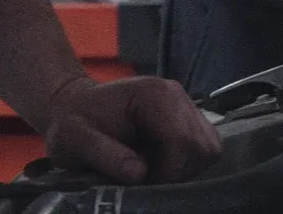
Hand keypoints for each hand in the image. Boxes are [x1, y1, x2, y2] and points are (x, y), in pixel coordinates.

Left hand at [43, 75, 220, 184]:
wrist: (74, 105)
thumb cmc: (74, 121)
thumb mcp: (75, 140)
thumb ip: (106, 154)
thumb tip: (139, 174)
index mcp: (154, 95)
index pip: (183, 140)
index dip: (168, 172)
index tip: (144, 186)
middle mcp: (176, 95)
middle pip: (203, 145)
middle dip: (180, 172)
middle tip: (150, 183)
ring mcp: (183, 105)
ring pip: (208, 147)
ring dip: (186, 169)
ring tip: (155, 174)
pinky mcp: (184, 118)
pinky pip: (202, 146)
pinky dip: (186, 163)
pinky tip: (161, 166)